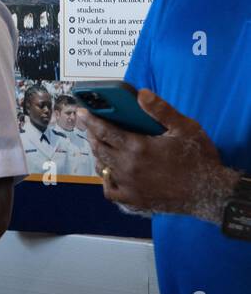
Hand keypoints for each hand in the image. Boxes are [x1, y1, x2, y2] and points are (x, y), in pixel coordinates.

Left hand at [79, 88, 236, 220]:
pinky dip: (106, 180)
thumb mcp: (185, 128)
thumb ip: (161, 110)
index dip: (91, 120)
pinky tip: (110, 172)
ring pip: (102, 167)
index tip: (82, 112)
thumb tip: (141, 93)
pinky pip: (110, 190)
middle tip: (89, 126)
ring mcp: (128, 184)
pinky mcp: (133, 199)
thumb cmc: (199, 158)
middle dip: (91, 134)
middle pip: (99, 147)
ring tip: (100, 145)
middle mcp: (128, 166)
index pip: (104, 130)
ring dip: (98, 154)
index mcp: (138, 147)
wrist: (210, 192)